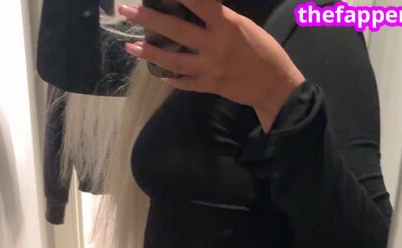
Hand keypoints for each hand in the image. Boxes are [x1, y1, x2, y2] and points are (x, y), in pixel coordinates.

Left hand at [117, 0, 305, 131]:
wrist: (275, 86)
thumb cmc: (265, 51)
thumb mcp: (244, 25)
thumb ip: (220, 18)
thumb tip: (198, 9)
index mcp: (226, 24)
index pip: (196, 2)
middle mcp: (213, 45)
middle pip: (175, 30)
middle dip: (148, 18)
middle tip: (126, 11)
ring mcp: (209, 68)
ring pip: (173, 59)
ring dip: (149, 52)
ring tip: (130, 46)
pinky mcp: (209, 86)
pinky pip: (184, 82)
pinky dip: (170, 78)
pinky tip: (157, 72)